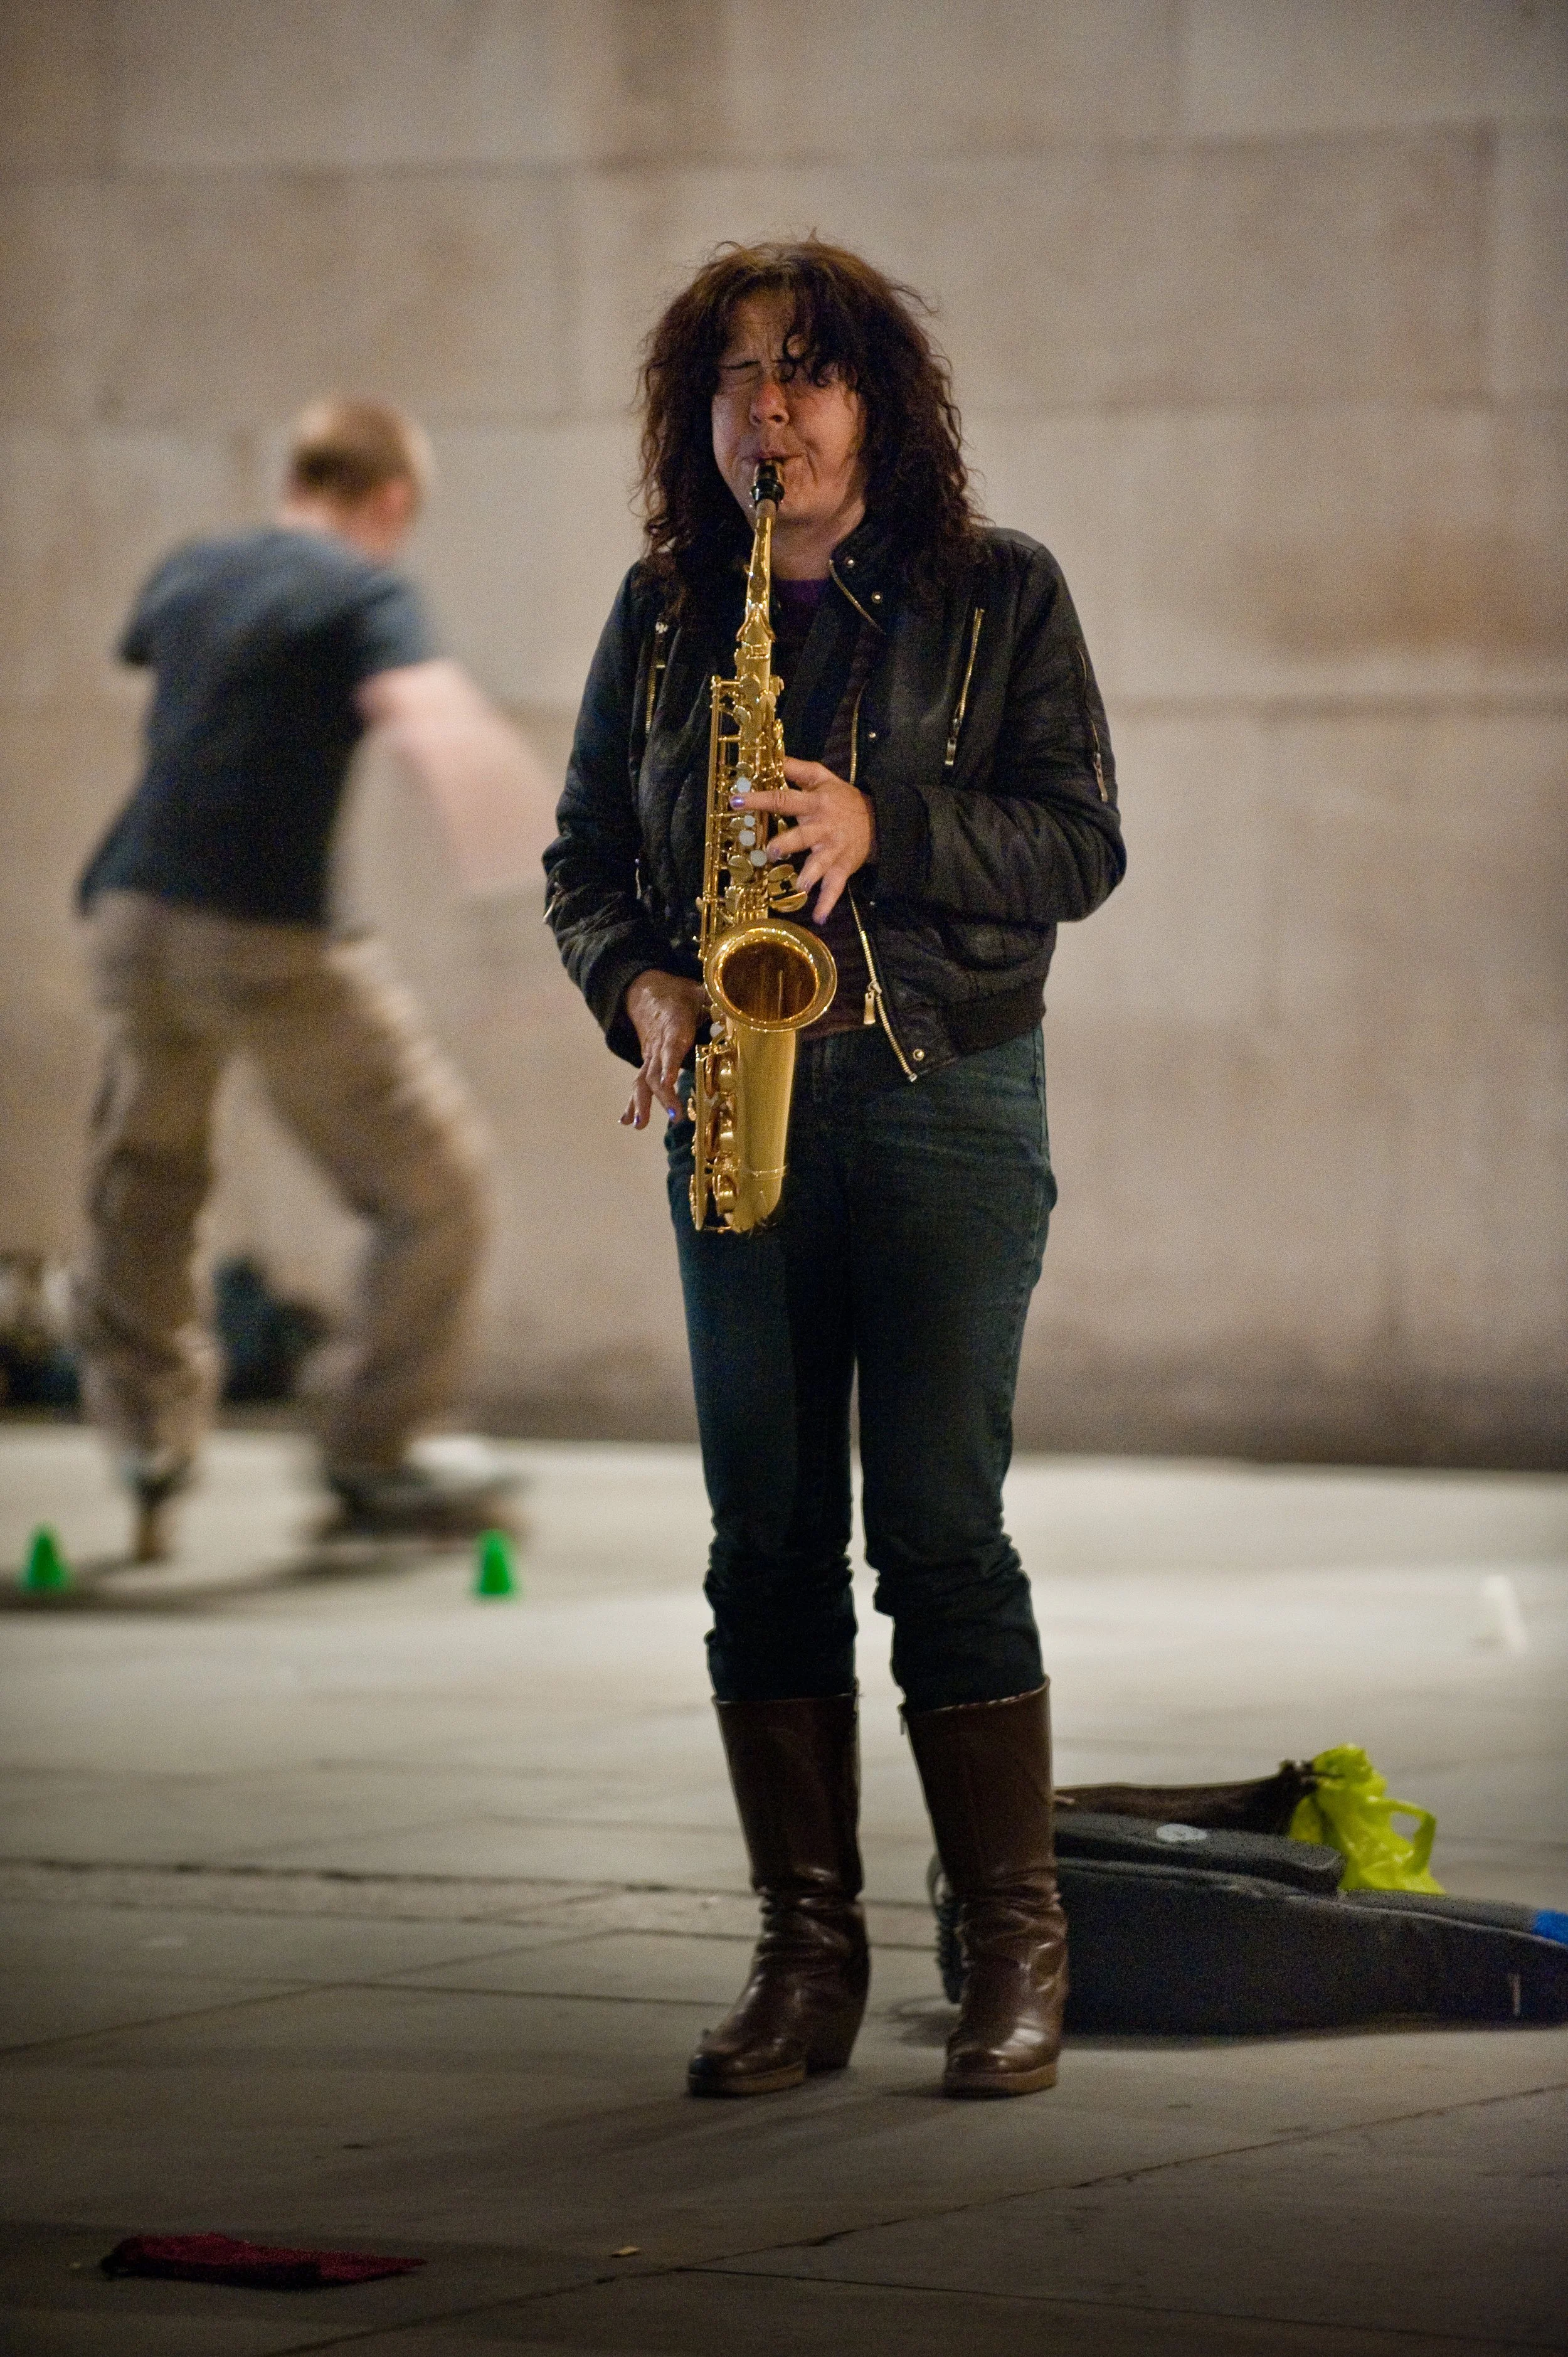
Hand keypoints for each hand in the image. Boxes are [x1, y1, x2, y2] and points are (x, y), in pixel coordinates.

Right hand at [621, 969, 706, 1128]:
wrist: (647, 991)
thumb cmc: (679, 996)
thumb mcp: (700, 992)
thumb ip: (716, 1002)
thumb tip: (733, 1009)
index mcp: (674, 1027)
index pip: (671, 1047)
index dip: (669, 1065)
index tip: (670, 1083)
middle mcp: (659, 1044)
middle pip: (655, 1072)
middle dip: (663, 1096)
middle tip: (675, 1116)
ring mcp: (651, 1055)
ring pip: (643, 1080)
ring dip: (641, 1103)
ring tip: (640, 1125)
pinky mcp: (648, 1062)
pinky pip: (639, 1083)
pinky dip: (632, 1103)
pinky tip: (628, 1121)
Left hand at [741, 757, 875, 924]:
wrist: (878, 821)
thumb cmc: (842, 799)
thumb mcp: (823, 778)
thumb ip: (796, 769)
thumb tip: (772, 757)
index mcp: (814, 804)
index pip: (784, 799)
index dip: (760, 800)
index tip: (736, 802)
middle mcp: (822, 827)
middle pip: (802, 835)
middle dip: (786, 844)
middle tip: (771, 852)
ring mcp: (832, 850)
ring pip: (819, 863)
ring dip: (809, 875)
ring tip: (800, 887)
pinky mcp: (842, 868)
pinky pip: (835, 887)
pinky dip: (827, 903)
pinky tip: (818, 917)